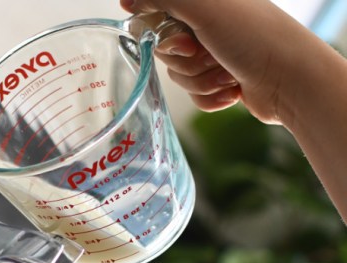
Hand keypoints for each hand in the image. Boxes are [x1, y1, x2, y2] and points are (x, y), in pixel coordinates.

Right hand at [120, 0, 310, 125]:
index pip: (159, 15)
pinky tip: (232, 90)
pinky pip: (194, 95)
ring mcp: (218, 54)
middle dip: (185, 60)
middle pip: (166, 49)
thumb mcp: (203, 8)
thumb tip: (127, 1)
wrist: (291, 80)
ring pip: (180, 75)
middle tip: (207, 53)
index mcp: (208, 4)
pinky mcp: (222, 82)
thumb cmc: (254, 37)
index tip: (180, 40)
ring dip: (200, 80)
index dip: (161, 33)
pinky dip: (210, 97)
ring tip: (228, 73)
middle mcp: (212, 25)